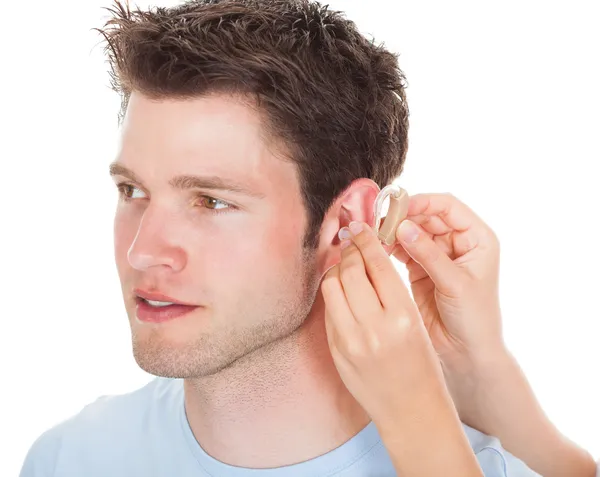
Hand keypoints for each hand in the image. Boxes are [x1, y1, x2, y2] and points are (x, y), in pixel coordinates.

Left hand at [320, 221, 448, 424]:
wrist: (411, 410)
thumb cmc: (421, 364)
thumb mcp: (416, 323)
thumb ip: (390, 291)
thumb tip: (366, 258)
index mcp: (403, 316)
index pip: (378, 264)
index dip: (367, 240)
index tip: (360, 227)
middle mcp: (375, 327)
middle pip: (350, 270)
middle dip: (348, 250)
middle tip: (349, 241)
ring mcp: (351, 341)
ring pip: (332, 286)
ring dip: (336, 270)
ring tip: (343, 266)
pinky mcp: (336, 351)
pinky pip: (327, 310)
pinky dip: (332, 295)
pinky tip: (340, 292)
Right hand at [390, 193, 505, 367]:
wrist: (467, 352)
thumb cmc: (474, 319)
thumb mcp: (454, 284)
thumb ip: (429, 254)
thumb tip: (402, 227)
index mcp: (477, 238)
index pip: (448, 207)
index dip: (423, 202)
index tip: (397, 206)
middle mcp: (458, 242)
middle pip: (427, 216)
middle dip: (403, 216)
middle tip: (379, 223)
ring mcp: (438, 255)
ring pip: (412, 231)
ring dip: (394, 231)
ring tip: (375, 236)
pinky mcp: (420, 268)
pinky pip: (403, 249)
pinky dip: (390, 247)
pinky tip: (377, 248)